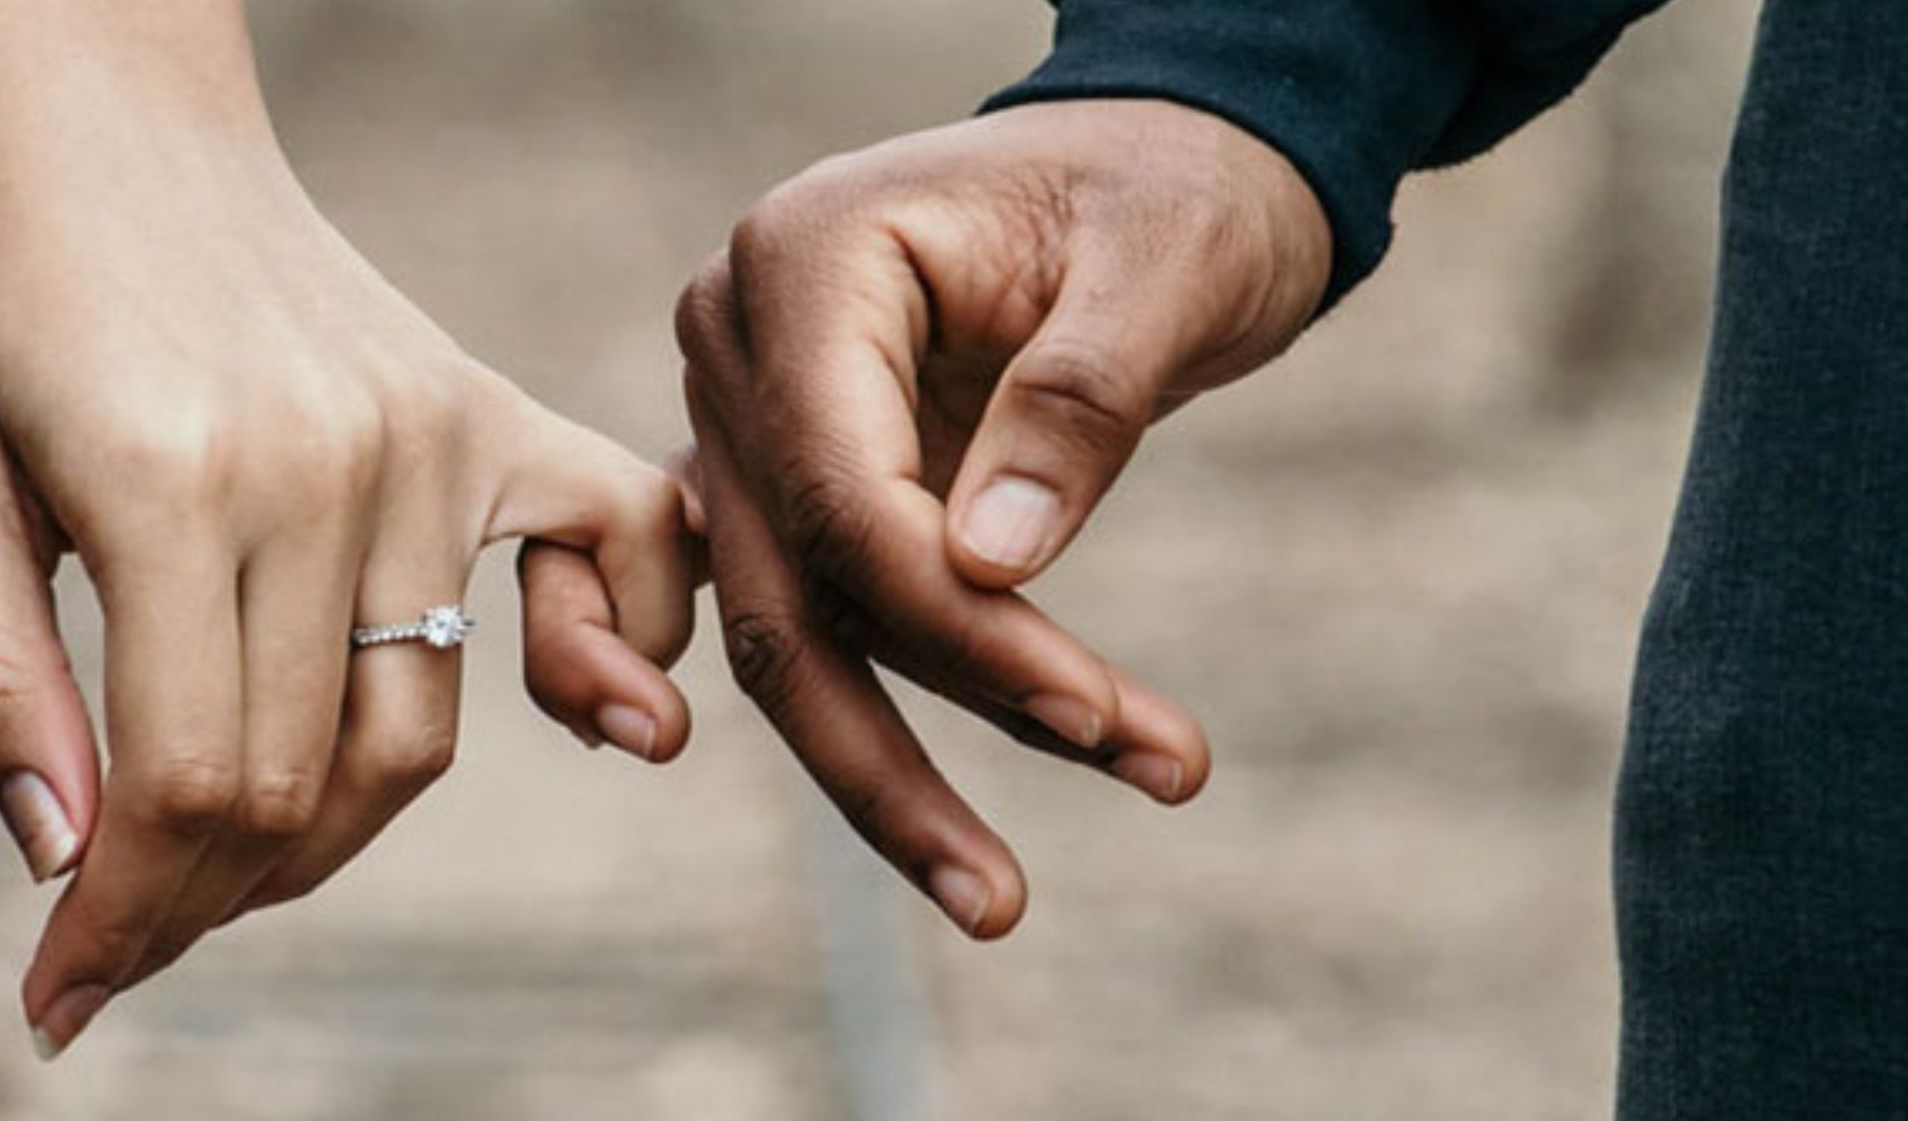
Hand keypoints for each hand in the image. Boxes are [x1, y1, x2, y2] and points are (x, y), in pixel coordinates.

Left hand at [0, 0, 698, 1055]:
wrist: (103, 112)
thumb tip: (63, 862)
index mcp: (168, 481)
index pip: (188, 783)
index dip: (124, 921)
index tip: (61, 997)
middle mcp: (325, 465)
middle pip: (302, 783)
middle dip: (202, 901)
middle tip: (122, 934)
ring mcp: (425, 436)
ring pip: (415, 728)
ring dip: (326, 835)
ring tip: (229, 858)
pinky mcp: (484, 409)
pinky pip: (615, 551)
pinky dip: (614, 652)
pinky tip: (588, 718)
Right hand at [676, 99, 1328, 936]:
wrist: (1162, 160)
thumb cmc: (1172, 188)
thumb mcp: (1166, 265)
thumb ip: (1076, 403)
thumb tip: (990, 568)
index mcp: (802, 262)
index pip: (845, 493)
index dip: (959, 625)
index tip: (1095, 714)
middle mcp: (735, 343)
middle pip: (790, 592)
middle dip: (902, 752)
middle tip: (1006, 899)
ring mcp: (741, 419)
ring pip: (786, 635)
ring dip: (890, 770)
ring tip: (1002, 895)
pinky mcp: (783, 482)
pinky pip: (775, 615)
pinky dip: (826, 713)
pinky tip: (874, 826)